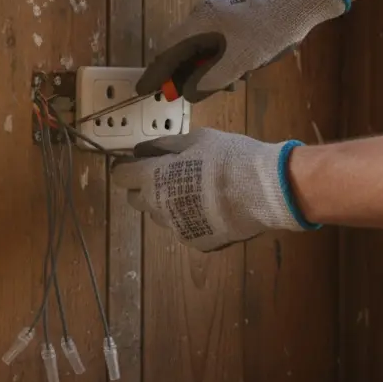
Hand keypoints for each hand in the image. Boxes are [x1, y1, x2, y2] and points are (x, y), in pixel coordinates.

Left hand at [108, 128, 317, 253]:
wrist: (261, 191)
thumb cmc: (227, 157)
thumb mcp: (197, 139)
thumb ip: (165, 145)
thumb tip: (143, 149)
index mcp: (153, 179)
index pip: (121, 176)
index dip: (126, 168)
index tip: (136, 162)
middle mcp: (157, 207)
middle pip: (135, 200)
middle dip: (143, 188)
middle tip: (165, 176)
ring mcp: (175, 228)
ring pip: (160, 215)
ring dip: (167, 204)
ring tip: (194, 191)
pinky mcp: (194, 241)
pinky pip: (183, 228)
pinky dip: (190, 218)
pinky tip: (210, 208)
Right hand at [136, 0, 347, 103]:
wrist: (296, 4)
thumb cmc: (266, 32)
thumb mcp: (238, 63)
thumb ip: (209, 80)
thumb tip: (189, 92)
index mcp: (198, 25)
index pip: (166, 52)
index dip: (155, 73)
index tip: (144, 89)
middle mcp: (201, 17)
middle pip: (182, 51)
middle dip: (189, 75)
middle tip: (200, 92)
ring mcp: (216, 15)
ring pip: (201, 49)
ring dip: (210, 70)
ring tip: (235, 82)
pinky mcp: (230, 16)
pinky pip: (215, 43)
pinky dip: (221, 59)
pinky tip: (242, 70)